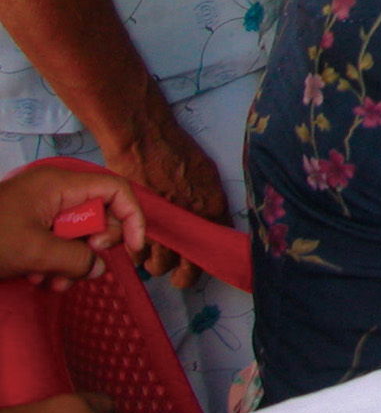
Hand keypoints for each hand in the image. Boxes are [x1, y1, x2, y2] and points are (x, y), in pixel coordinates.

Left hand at [0, 164, 144, 286]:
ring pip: (77, 237)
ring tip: (47, 281)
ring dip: (69, 264)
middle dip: (90, 248)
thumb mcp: (35, 252)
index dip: (132, 217)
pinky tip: (35, 278)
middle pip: (97, 217)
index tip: (134, 248)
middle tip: (78, 268)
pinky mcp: (29, 229)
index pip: (115, 190)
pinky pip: (57, 245)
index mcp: (60, 185)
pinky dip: (53, 265)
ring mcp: (41, 211)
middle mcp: (55, 193)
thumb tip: (99, 268)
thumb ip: (76, 259)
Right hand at [100, 104, 229, 288]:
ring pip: (158, 265)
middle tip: (171, 268)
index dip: (201, 266)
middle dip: (177, 272)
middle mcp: (191, 225)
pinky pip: (136, 253)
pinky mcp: (137, 226)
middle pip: (184, 269)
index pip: (213, 251)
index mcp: (212, 211)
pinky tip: (134, 242)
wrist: (146, 140)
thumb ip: (208, 202)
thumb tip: (210, 220)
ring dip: (153, 262)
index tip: (192, 269)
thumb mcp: (206, 175)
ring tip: (151, 253)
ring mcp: (163, 228)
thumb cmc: (177, 151)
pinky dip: (134, 252)